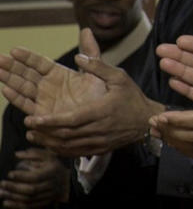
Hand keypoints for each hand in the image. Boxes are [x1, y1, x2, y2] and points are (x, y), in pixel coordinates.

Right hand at [0, 29, 105, 115]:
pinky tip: (5, 89)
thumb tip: (86, 29)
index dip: (27, 57)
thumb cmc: (102, 95)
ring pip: (22, 87)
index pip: (39, 63)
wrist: (105, 118)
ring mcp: (44, 100)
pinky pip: (27, 105)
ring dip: (9, 79)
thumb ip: (90, 52)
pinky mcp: (43, 115)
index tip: (14, 50)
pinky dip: (16, 98)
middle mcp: (48, 86)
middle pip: (26, 73)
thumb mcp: (96, 71)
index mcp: (59, 74)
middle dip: (11, 66)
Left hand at [0, 149, 68, 208]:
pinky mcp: (43, 202)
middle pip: (31, 189)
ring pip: (29, 199)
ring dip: (13, 197)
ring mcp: (47, 195)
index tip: (10, 174)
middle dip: (15, 188)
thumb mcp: (48, 156)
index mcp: (52, 172)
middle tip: (2, 184)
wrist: (67, 182)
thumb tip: (17, 154)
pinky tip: (6, 202)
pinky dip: (16, 205)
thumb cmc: (54, 167)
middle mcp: (50, 185)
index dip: (22, 176)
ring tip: (1, 192)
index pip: (36, 177)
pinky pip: (29, 205)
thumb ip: (33, 153)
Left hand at [1, 30, 161, 156]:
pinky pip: (76, 152)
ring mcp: (99, 141)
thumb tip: (78, 56)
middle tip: (28, 124)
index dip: (50, 121)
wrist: (148, 121)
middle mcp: (99, 129)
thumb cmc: (132, 97)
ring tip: (33, 135)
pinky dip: (60, 149)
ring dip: (48, 141)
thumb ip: (98, 66)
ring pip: (68, 145)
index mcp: (102, 111)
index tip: (33, 119)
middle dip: (44, 131)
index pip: (71, 119)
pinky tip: (50, 144)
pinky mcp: (99, 148)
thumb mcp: (120, 77)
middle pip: (65, 134)